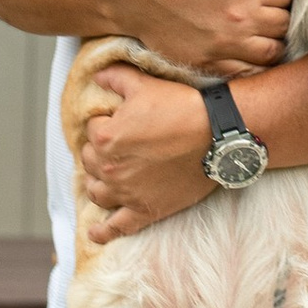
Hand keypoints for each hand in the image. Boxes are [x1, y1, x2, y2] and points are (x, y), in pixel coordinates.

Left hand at [77, 68, 212, 242]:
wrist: (217, 135)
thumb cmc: (181, 107)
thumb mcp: (144, 84)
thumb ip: (114, 77)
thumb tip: (97, 75)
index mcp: (105, 138)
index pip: (91, 129)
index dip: (106, 121)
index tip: (122, 119)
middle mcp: (110, 169)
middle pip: (89, 161)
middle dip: (100, 151)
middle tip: (120, 144)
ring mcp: (127, 194)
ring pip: (97, 192)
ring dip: (98, 182)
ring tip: (107, 175)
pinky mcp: (146, 210)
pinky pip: (117, 227)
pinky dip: (104, 232)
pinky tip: (96, 232)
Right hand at [111, 0, 293, 76]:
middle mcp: (240, 20)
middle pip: (283, 24)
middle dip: (279, 14)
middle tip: (267, 7)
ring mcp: (224, 45)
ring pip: (271, 52)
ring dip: (272, 40)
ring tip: (263, 30)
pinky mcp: (207, 62)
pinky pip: (245, 72)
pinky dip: (253, 64)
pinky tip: (248, 52)